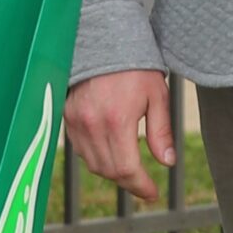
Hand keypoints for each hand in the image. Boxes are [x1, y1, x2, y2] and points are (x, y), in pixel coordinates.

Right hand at [65, 70, 174, 203]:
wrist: (102, 40)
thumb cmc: (134, 66)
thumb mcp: (156, 96)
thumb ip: (161, 132)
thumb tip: (167, 162)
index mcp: (117, 120)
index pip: (127, 170)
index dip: (141, 186)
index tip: (153, 193)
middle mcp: (92, 124)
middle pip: (109, 171)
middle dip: (128, 182)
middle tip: (143, 184)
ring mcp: (76, 121)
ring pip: (93, 163)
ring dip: (112, 172)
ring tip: (129, 169)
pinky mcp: (66, 115)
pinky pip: (80, 149)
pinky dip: (96, 157)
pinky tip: (110, 152)